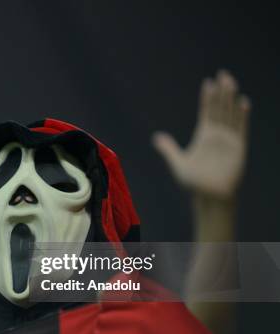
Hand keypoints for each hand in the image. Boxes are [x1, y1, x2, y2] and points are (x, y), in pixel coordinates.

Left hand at [153, 70, 250, 199]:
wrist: (210, 195)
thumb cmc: (194, 182)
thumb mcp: (178, 163)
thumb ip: (169, 149)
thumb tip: (156, 137)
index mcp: (204, 136)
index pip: (206, 112)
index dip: (207, 98)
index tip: (208, 82)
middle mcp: (217, 135)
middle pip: (220, 108)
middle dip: (221, 92)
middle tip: (222, 74)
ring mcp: (229, 140)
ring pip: (230, 114)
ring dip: (230, 99)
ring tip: (230, 82)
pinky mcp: (239, 147)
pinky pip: (241, 128)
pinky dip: (242, 116)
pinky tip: (242, 102)